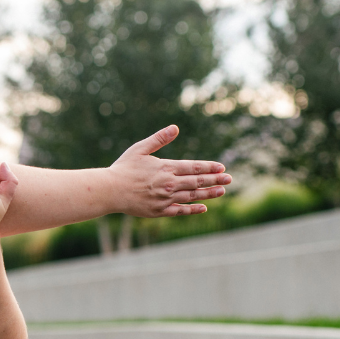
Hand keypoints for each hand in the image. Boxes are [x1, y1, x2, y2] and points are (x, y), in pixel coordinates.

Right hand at [108, 125, 231, 216]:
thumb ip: (159, 138)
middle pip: (197, 181)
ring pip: (192, 196)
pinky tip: (204, 207)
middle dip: (215, 180)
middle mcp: (169, 184)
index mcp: (166, 167)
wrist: (109, 191)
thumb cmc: (123, 168)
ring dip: (209, 194)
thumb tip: (175, 127)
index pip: (194, 167)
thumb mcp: (140, 149)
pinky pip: (181, 210)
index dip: (209, 167)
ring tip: (222, 191)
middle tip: (229, 179)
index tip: (221, 168)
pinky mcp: (160, 211)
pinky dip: (193, 209)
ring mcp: (166, 199)